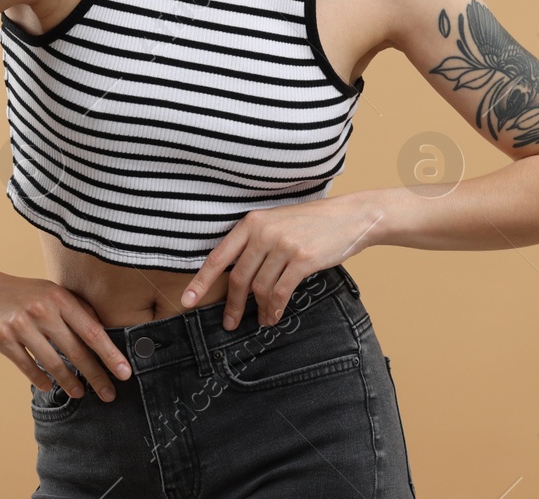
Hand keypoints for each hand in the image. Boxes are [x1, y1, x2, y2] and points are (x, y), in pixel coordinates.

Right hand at [0, 269, 131, 400]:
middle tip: (109, 394)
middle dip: (95, 376)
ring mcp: (22, 325)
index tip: (125, 372)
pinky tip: (49, 386)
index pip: (92, 331)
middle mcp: (43, 310)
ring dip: (69, 382)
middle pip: (76, 350)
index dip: (110, 354)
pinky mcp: (3, 339)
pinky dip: (39, 378)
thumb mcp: (50, 291)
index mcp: (59, 297)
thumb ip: (74, 309)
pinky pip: (27, 365)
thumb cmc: (21, 293)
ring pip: (52, 362)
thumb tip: (102, 333)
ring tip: (80, 394)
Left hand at [180, 194, 383, 329]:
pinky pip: (280, 292)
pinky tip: (274, 316)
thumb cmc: (312, 223)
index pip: (219, 256)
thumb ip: (255, 242)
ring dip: (258, 310)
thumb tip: (237, 278)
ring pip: (260, 288)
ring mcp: (283, 245)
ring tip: (262, 320)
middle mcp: (264, 232)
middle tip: (229, 322)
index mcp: (252, 221)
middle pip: (238, 278)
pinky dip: (275, 309)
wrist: (350, 217)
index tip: (187, 300)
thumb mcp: (277, 223)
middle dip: (231, 305)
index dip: (201, 280)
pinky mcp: (302, 259)